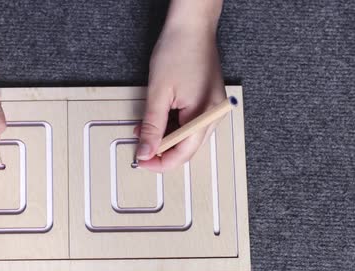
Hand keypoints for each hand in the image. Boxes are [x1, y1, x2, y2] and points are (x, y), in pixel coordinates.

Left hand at [136, 7, 225, 171]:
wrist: (191, 26)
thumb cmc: (178, 51)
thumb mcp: (159, 93)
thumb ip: (152, 127)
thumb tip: (145, 151)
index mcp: (205, 115)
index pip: (183, 153)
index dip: (160, 161)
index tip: (141, 161)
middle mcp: (214, 115)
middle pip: (187, 148)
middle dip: (161, 150)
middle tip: (140, 148)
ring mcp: (213, 109)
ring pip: (187, 137)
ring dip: (165, 137)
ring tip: (143, 130)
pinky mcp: (208, 102)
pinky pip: (190, 123)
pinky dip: (172, 125)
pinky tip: (156, 121)